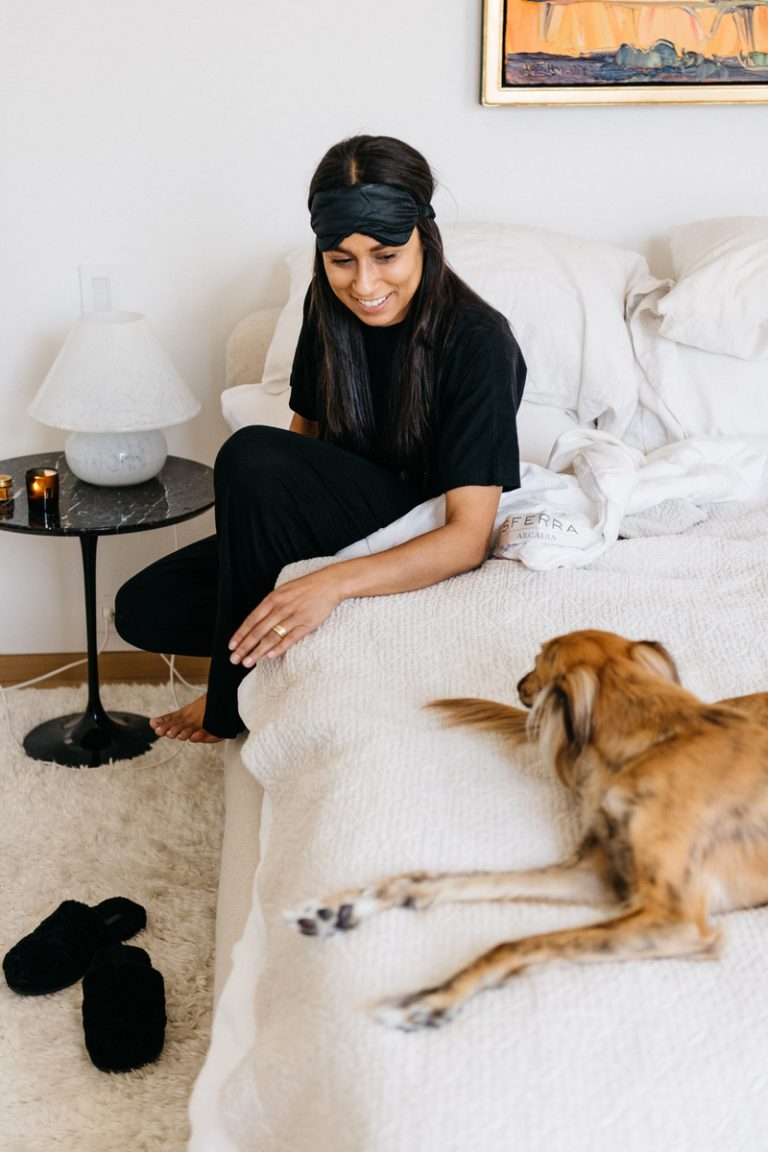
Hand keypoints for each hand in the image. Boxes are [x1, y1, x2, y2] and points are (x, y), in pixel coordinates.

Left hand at [228, 567, 343, 667]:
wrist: (329, 583)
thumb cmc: (305, 588)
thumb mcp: (283, 591)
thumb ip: (270, 605)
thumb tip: (257, 621)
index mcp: (272, 599)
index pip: (251, 620)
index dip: (241, 634)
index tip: (232, 646)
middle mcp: (280, 608)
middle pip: (258, 631)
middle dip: (245, 647)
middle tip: (235, 659)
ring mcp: (293, 616)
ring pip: (271, 637)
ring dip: (258, 651)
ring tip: (248, 662)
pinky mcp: (307, 624)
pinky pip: (290, 638)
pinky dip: (279, 648)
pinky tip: (270, 657)